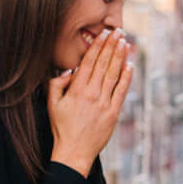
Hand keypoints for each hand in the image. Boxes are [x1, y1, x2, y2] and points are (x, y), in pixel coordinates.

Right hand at [49, 28, 132, 174]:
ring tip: (125, 42)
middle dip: (112, 46)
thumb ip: (57, 84)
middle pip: (103, 64)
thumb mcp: (52, 104)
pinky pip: (122, 91)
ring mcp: (104, 103)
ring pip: (114, 74)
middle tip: (118, 31)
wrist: (73, 152)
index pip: (89, 62)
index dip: (98, 46)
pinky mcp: (113, 113)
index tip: (104, 34)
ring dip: (120, 57)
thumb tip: (70, 71)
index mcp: (76, 90)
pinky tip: (130, 65)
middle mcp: (91, 94)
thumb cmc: (61, 128)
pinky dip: (126, 77)